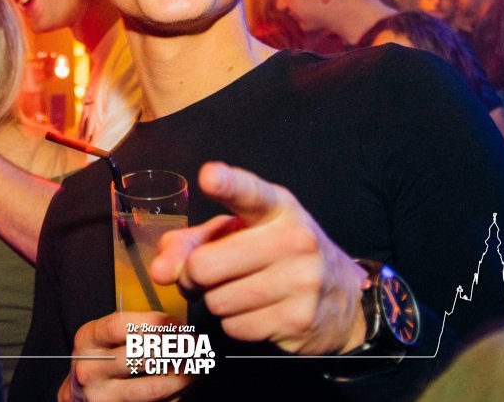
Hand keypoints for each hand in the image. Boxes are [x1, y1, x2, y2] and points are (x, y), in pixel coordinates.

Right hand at [59, 311, 191, 401]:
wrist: (85, 393)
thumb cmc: (105, 356)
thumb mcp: (109, 336)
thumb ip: (137, 327)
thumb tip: (179, 326)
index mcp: (88, 340)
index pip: (120, 326)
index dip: (153, 323)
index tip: (178, 323)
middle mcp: (90, 369)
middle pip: (139, 357)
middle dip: (174, 350)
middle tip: (196, 345)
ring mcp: (102, 397)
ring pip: (151, 388)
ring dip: (182, 377)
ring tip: (197, 367)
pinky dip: (175, 395)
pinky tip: (184, 385)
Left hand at [149, 162, 366, 355]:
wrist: (343, 297)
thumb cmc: (279, 255)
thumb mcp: (243, 233)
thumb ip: (195, 241)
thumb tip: (160, 269)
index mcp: (278, 208)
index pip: (249, 193)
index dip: (227, 184)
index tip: (209, 176)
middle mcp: (294, 239)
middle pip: (206, 265)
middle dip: (192, 276)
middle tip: (203, 275)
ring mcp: (301, 281)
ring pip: (217, 301)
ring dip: (217, 301)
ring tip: (240, 290)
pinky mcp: (298, 319)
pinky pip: (235, 327)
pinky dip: (235, 323)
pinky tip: (257, 311)